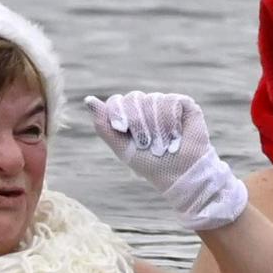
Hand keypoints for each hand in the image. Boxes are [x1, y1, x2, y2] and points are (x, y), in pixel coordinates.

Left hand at [85, 91, 250, 231]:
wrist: (181, 174)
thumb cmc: (151, 165)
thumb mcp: (122, 148)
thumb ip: (104, 126)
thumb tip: (88, 100)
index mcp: (131, 116)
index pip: (117, 101)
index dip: (118, 113)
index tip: (122, 130)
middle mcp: (148, 107)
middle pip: (133, 98)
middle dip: (138, 123)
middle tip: (147, 144)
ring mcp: (166, 104)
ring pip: (153, 100)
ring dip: (156, 127)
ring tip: (164, 143)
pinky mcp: (184, 104)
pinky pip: (171, 101)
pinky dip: (171, 122)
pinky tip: (177, 135)